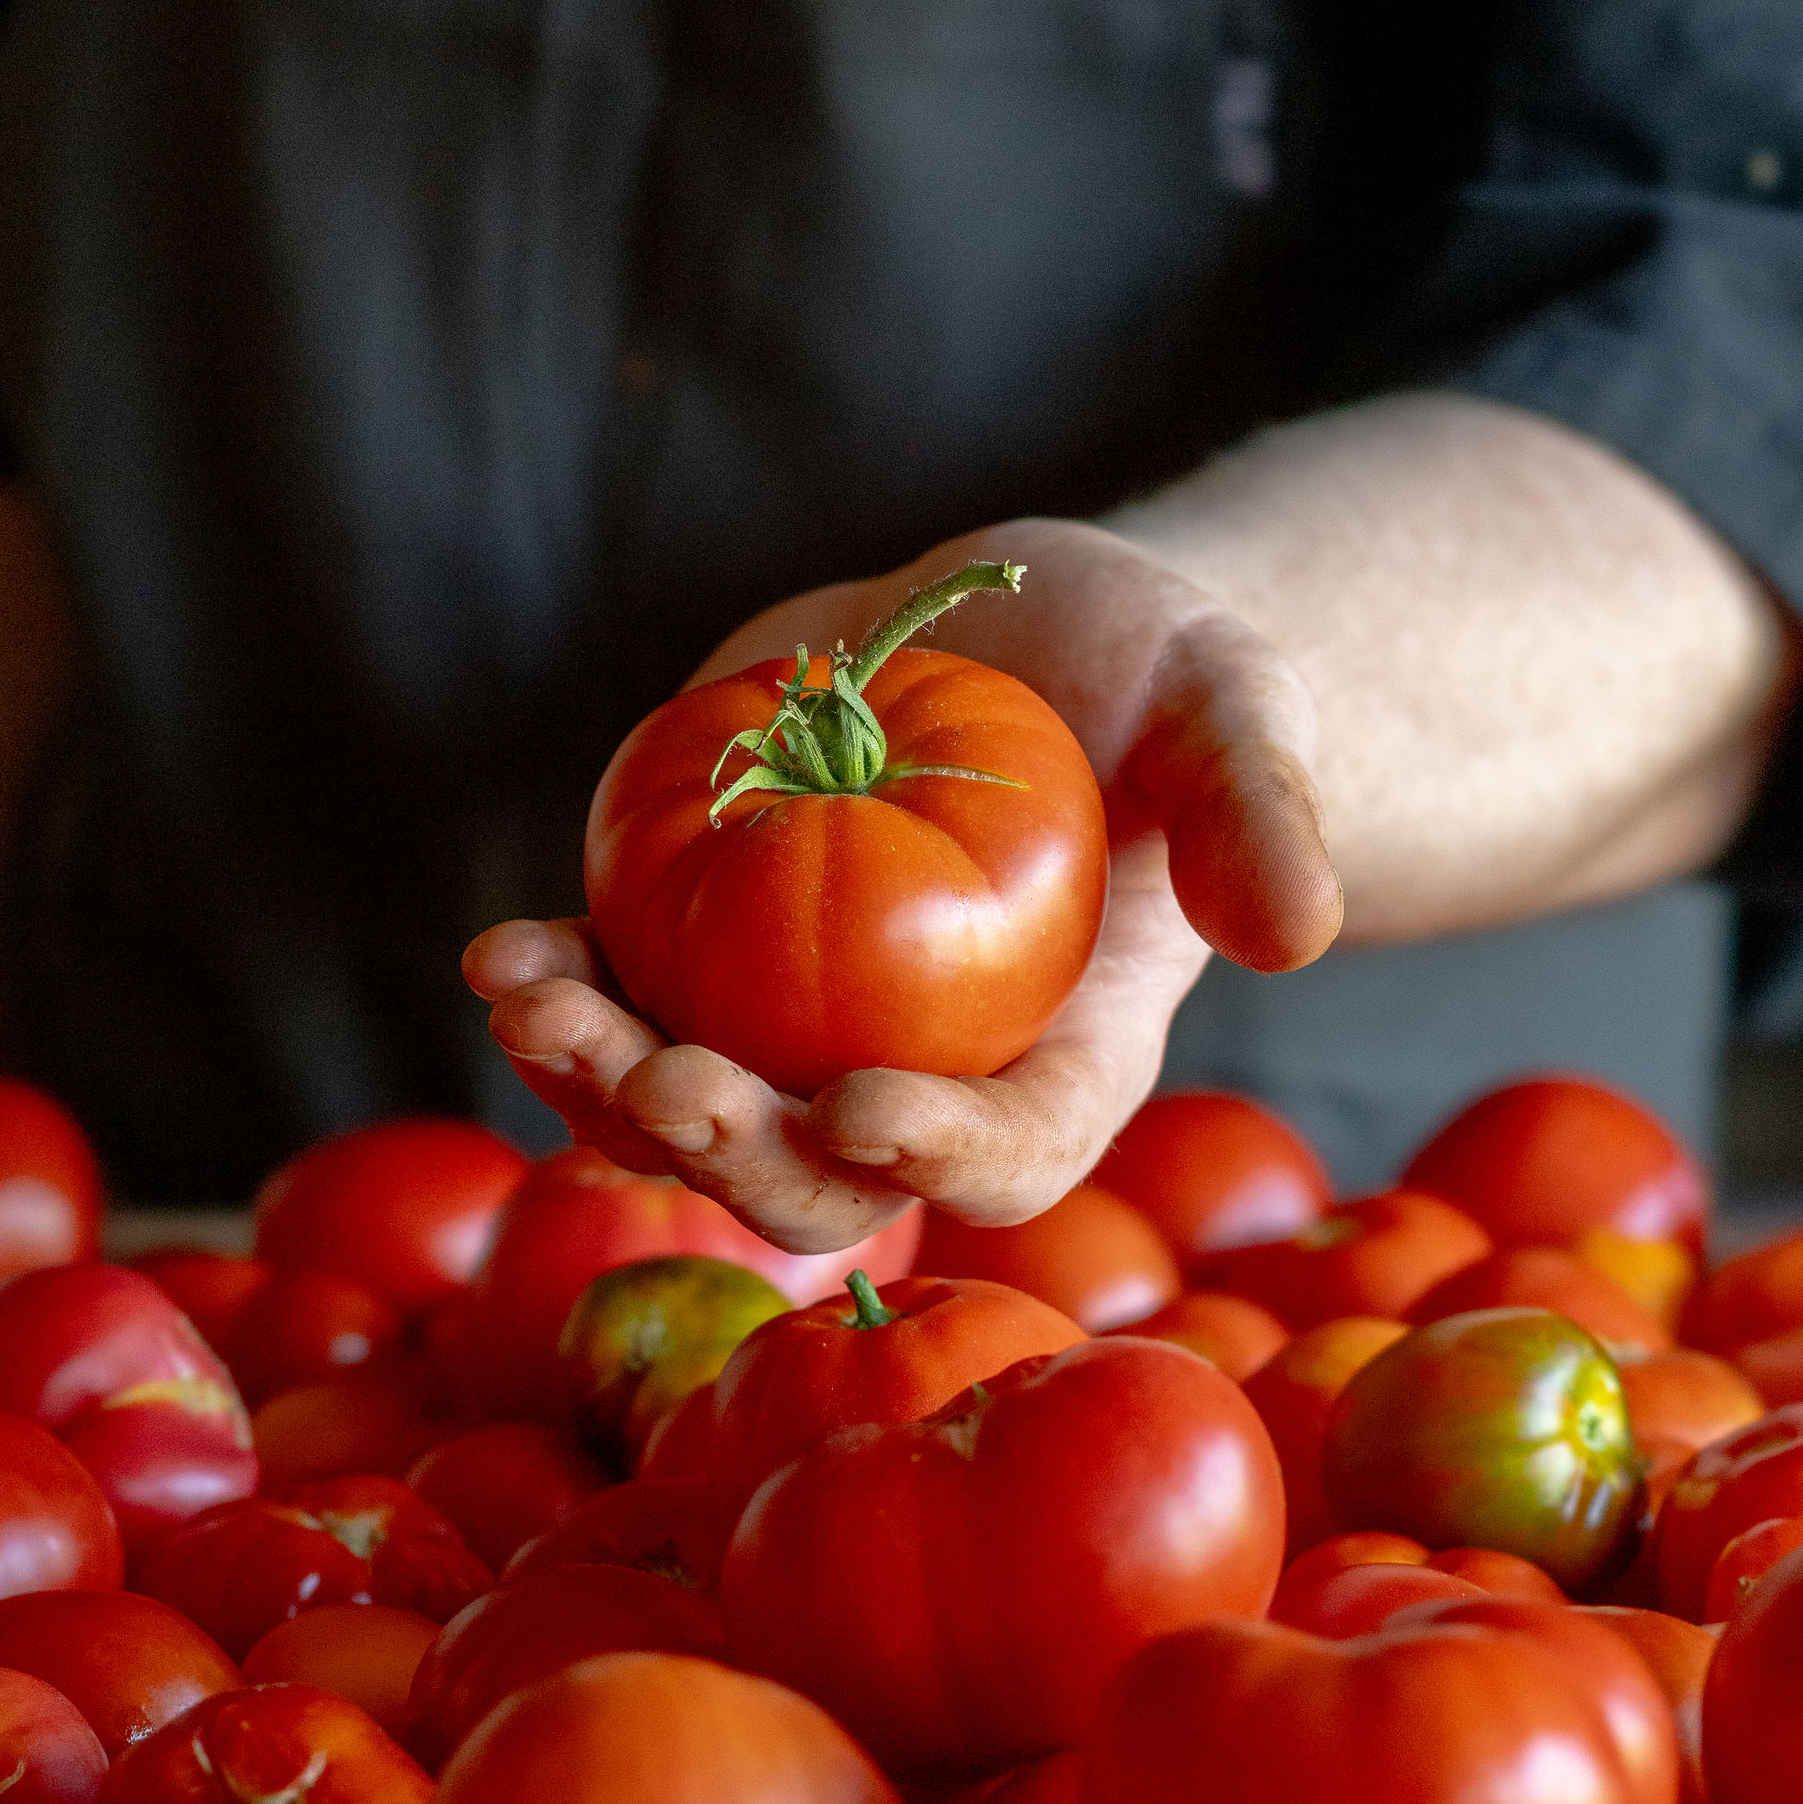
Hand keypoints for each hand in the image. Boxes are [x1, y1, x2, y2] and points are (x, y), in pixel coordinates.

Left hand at [463, 516, 1342, 1248]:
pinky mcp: (707, 952)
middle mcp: (919, 1073)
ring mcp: (796, 1025)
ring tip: (530, 1008)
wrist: (1030, 630)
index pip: (1009, 1150)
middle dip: (729, 1149)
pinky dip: (563, 994)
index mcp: (1061, 1060)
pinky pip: (625, 1007)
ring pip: (691, 1110)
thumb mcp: (1235, 710)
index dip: (939, 1151)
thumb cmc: (1164, 680)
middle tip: (662, 1083)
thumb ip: (1263, 813)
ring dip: (604, 1085)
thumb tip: (1296, 932)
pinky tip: (505, 958)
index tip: (862, 1109)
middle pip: (820, 1172)